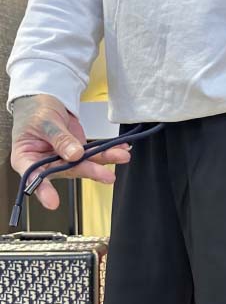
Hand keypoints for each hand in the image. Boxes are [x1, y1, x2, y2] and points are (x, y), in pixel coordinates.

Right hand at [11, 94, 130, 209]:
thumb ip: (60, 138)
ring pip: (85, 164)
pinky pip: (94, 155)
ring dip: (105, 161)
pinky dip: (108, 152)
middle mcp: (46, 163)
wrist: (46, 101)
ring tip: (121, 157)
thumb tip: (75, 154)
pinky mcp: (78, 154)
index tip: (53, 202)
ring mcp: (64, 160)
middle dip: (90, 171)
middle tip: (106, 175)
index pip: (32, 177)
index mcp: (27, 158)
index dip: (43, 190)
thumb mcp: (45, 121)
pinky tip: (120, 151)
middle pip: (68, 171)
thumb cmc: (35, 112)